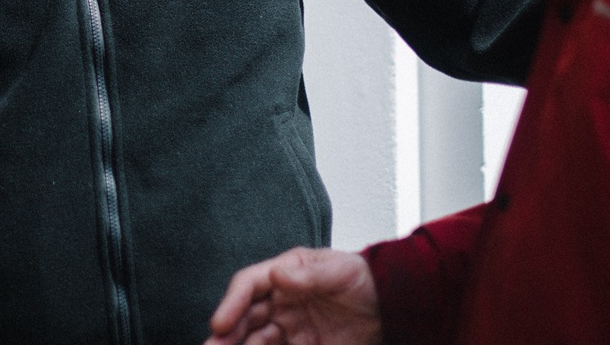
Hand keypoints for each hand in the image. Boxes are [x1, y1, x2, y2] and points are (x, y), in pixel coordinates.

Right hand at [202, 247, 382, 344]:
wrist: (389, 307)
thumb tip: (277, 273)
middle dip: (224, 334)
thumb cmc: (363, 279)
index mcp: (284, 273)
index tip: (219, 323)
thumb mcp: (341, 270)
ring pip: (253, 340)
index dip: (231, 302)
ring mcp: (288, 326)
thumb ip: (311, 274)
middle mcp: (280, 300)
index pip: (249, 285)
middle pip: (244, 317)